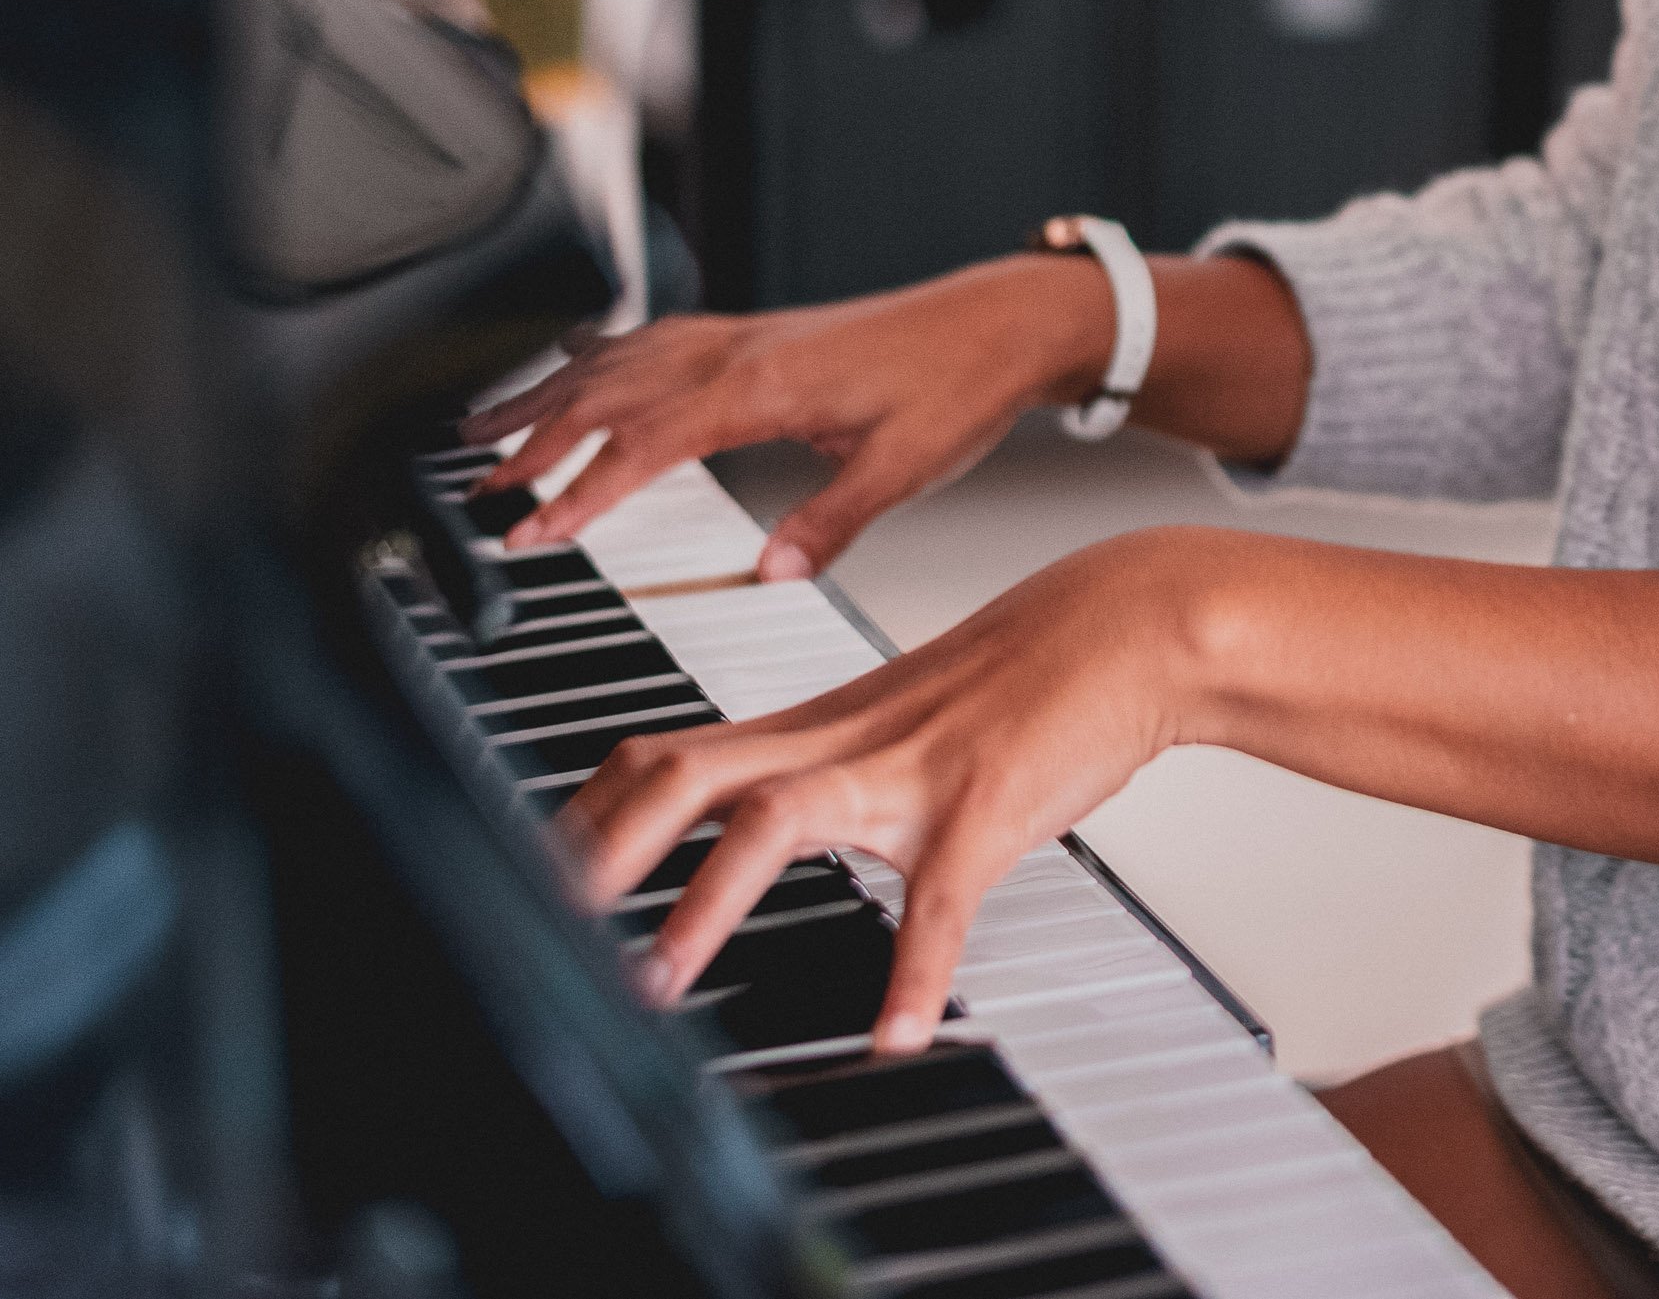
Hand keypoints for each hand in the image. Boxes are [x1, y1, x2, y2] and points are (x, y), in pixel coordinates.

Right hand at [465, 258, 1105, 578]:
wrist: (1003, 321)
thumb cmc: (960, 387)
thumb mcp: (904, 469)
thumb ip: (830, 523)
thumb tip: (770, 573)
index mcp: (765, 387)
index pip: (643, 443)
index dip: (579, 492)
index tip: (528, 530)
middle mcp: (740, 350)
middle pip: (607, 394)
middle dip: (532, 442)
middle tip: (474, 488)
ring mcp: (743, 333)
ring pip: (618, 359)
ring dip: (546, 395)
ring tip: (480, 428)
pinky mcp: (756, 330)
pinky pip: (652, 339)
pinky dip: (597, 357)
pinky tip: (572, 369)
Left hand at [559, 527, 1203, 1052]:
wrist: (1132, 623)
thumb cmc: (1030, 673)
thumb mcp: (908, 714)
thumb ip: (836, 762)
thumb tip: (774, 818)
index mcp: (818, 724)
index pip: (665, 754)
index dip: (585, 815)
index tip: (527, 878)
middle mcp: (843, 740)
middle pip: (681, 769)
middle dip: (596, 849)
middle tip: (535, 930)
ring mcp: (911, 772)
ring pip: (776, 818)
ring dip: (703, 903)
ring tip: (659, 989)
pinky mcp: (986, 807)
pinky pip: (939, 900)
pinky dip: (914, 973)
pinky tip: (900, 1035)